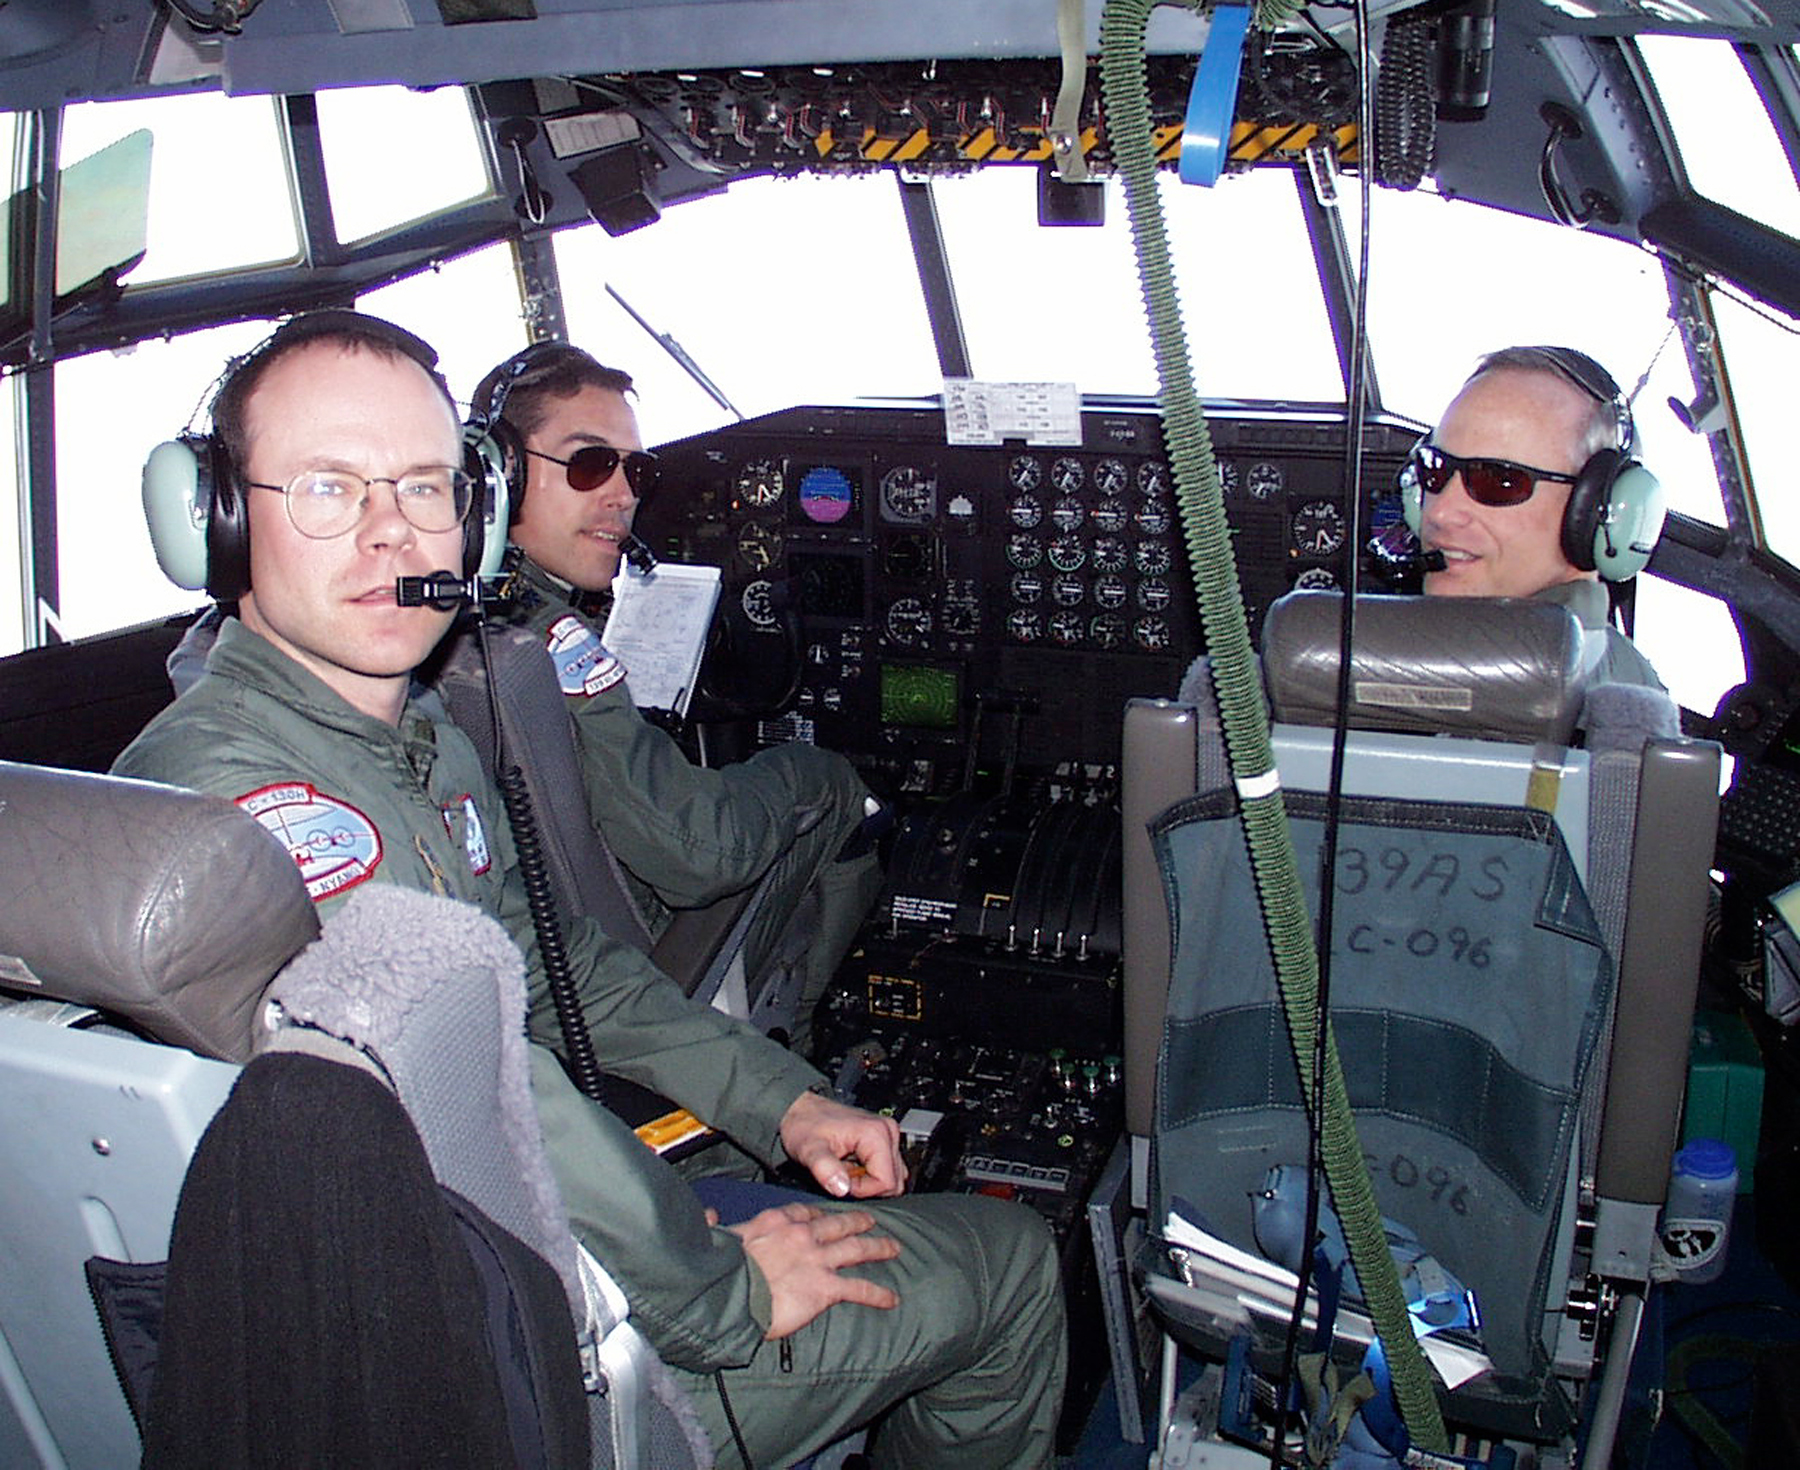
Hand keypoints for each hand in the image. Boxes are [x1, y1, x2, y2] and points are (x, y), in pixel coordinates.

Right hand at [729, 1202, 900, 1338]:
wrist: (729, 1294)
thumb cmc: (719, 1269)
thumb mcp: (716, 1237)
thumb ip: (714, 1223)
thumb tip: (708, 1214)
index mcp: (776, 1221)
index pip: (804, 1211)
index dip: (818, 1214)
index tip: (825, 1215)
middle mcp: (802, 1235)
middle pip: (837, 1224)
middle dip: (858, 1222)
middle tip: (871, 1221)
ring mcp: (817, 1260)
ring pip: (856, 1249)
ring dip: (877, 1248)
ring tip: (893, 1248)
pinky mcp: (825, 1288)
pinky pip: (858, 1289)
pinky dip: (877, 1294)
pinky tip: (891, 1298)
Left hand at [779, 1089, 906, 1198]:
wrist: (800, 1110)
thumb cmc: (805, 1125)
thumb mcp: (809, 1149)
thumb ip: (824, 1169)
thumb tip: (842, 1188)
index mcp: (876, 1133)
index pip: (887, 1182)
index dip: (863, 1190)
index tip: (842, 1180)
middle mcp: (887, 1132)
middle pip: (893, 1182)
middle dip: (866, 1186)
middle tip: (841, 1173)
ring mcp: (887, 1136)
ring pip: (891, 1177)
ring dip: (868, 1181)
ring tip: (845, 1168)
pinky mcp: (883, 1141)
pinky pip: (886, 1170)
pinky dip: (870, 1175)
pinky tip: (851, 1165)